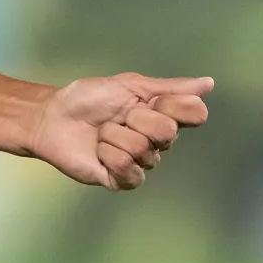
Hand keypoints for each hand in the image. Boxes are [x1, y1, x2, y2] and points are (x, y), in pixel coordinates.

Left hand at [28, 73, 211, 190]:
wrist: (54, 117)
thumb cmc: (88, 98)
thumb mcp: (130, 85)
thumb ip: (170, 87)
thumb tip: (209, 83)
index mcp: (162, 115)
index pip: (194, 114)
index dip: (172, 106)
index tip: (148, 99)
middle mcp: (157, 141)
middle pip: (168, 132)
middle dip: (136, 119)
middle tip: (117, 116)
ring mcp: (140, 162)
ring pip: (144, 150)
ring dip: (115, 136)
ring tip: (101, 133)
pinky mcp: (121, 180)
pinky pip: (129, 170)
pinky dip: (109, 156)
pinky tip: (98, 152)